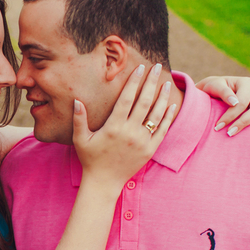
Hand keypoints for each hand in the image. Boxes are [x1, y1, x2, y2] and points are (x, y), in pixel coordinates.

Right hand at [73, 63, 177, 186]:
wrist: (104, 182)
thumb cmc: (90, 159)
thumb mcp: (80, 139)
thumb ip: (79, 119)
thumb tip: (77, 100)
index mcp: (113, 126)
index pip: (127, 98)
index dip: (134, 81)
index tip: (139, 68)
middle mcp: (130, 132)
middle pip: (144, 102)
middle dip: (150, 82)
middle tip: (156, 67)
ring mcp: (142, 141)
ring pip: (155, 114)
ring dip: (162, 96)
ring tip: (166, 82)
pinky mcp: (150, 150)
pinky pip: (162, 130)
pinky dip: (168, 117)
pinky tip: (172, 105)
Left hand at [195, 75, 249, 135]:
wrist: (214, 91)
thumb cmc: (212, 89)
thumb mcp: (212, 86)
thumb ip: (222, 92)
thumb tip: (235, 101)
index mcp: (246, 82)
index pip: (241, 102)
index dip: (230, 115)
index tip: (218, 127)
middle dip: (243, 122)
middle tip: (229, 134)